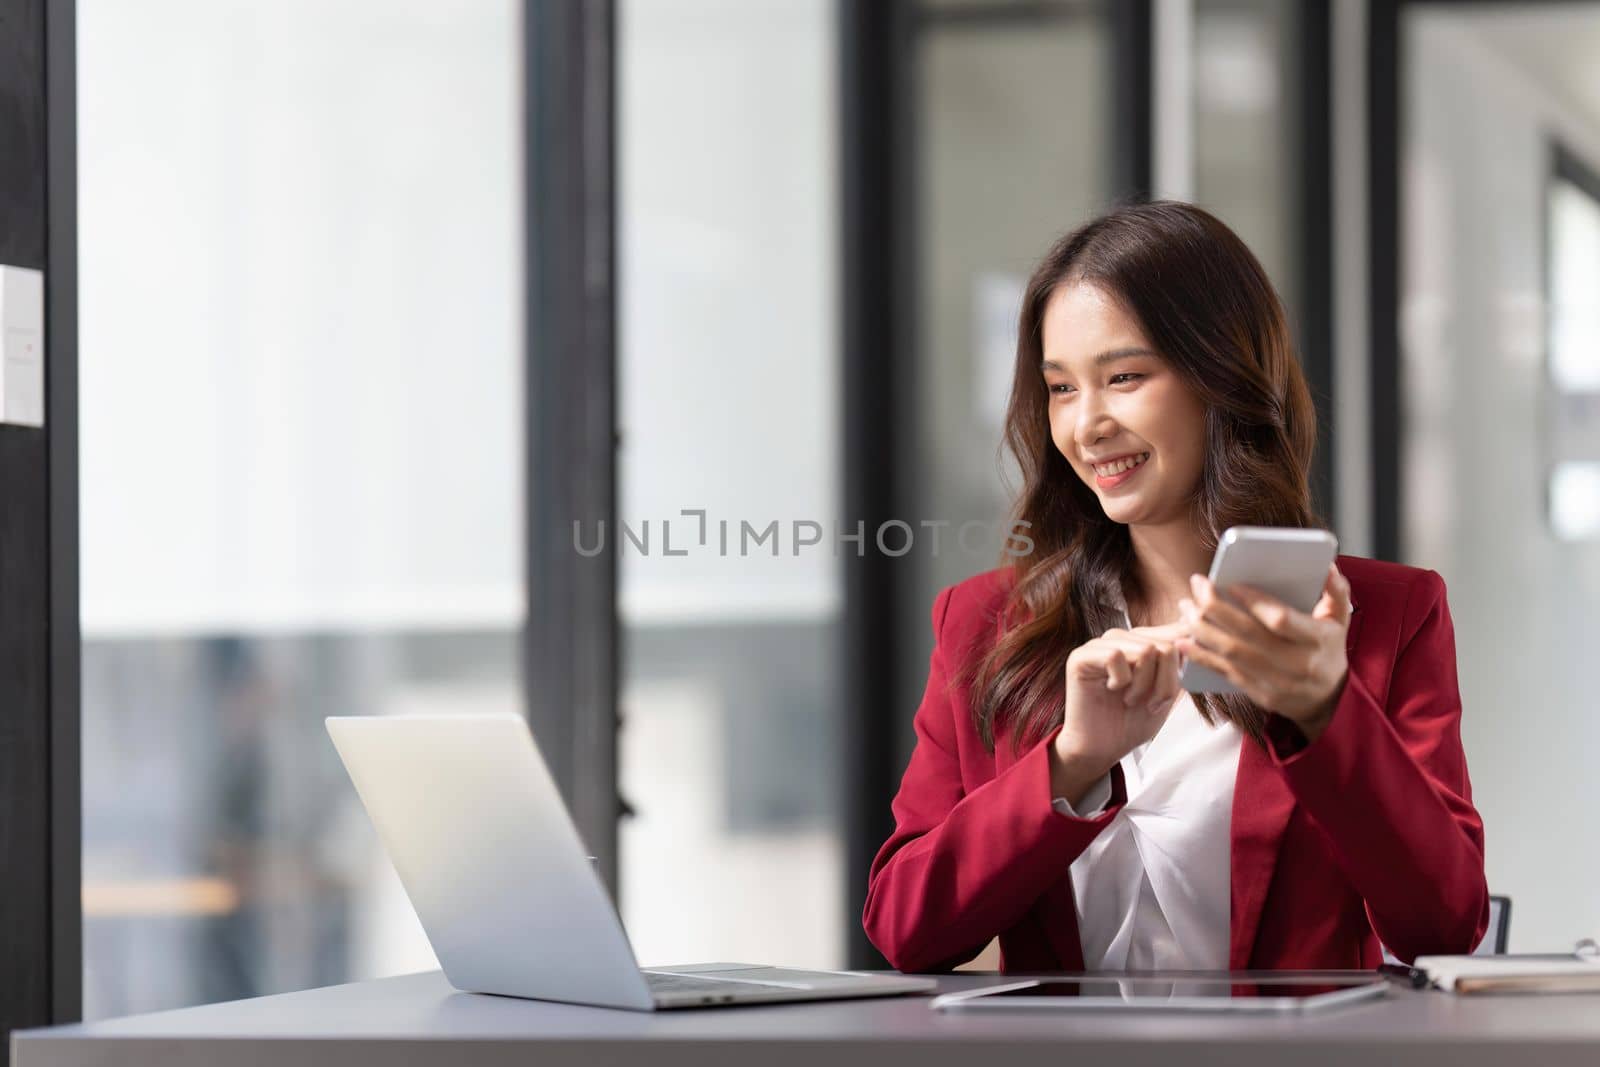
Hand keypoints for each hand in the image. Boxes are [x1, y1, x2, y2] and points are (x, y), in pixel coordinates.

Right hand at [1051, 621, 1185, 804]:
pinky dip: (1121, 681)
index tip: (1181, 686)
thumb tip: (1195, 638)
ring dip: (1144, 685)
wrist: (1102, 749)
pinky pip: (1116, 656)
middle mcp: (1122, 637)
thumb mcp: (1168, 691)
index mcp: (1141, 641)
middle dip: (1166, 682)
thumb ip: (1181, 664)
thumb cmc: (1132, 722)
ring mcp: (1100, 644)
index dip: (1187, 660)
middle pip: (1166, 644)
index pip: (1177, 631)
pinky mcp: (1082, 656)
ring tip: (1131, 700)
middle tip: (1152, 704)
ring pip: (1145, 649)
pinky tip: (1113, 691)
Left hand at [1175, 563, 1352, 741]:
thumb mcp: (1340, 619)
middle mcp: (1297, 662)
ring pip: (1231, 653)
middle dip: (1216, 607)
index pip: (1280, 619)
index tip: (1229, 583)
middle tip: (1197, 585)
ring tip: (1186, 607)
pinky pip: (1225, 672)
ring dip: (1201, 629)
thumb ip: (1335, 590)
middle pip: (1247, 634)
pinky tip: (1183, 641)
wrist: (1328, 699)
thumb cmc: (1328, 648)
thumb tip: (1326, 566)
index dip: (1253, 601)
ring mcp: (1276, 681)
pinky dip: (1200, 656)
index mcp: (1318, 639)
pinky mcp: (1259, 693)